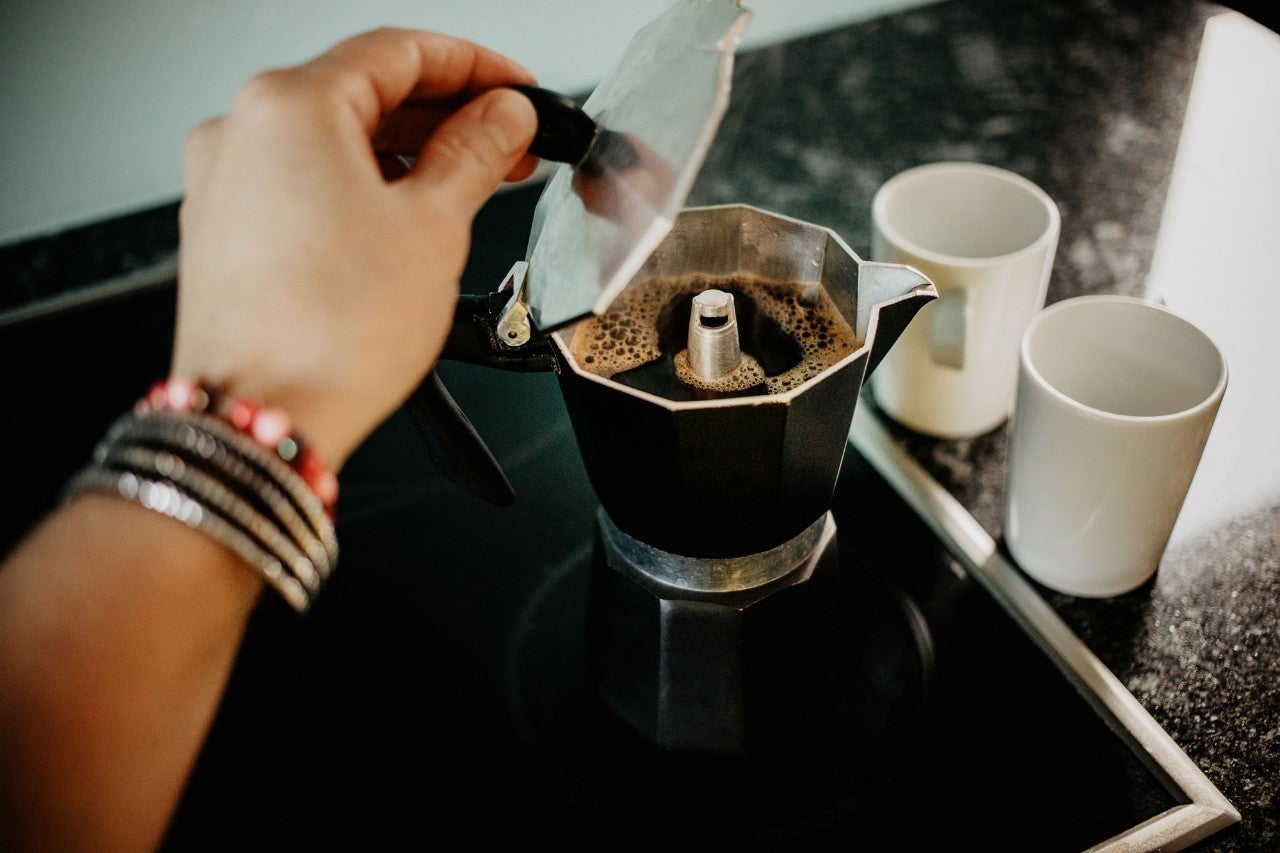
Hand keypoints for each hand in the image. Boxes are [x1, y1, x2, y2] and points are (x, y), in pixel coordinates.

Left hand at [171, 27, 538, 468]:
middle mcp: (241, 132)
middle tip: (509, 141)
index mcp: (288, 106)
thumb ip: (475, 153)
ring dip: (407, 154)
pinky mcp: (226, 230)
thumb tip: (503, 118)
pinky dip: (362, 187)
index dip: (474, 66)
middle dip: (445, 114)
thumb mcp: (434, 227)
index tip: (516, 89)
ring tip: (471, 182)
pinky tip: (409, 215)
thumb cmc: (330, 334)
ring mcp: (225, 182)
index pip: (398, 51)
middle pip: (362, 92)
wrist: (264, 419)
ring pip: (334, 141)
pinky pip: (306, 182)